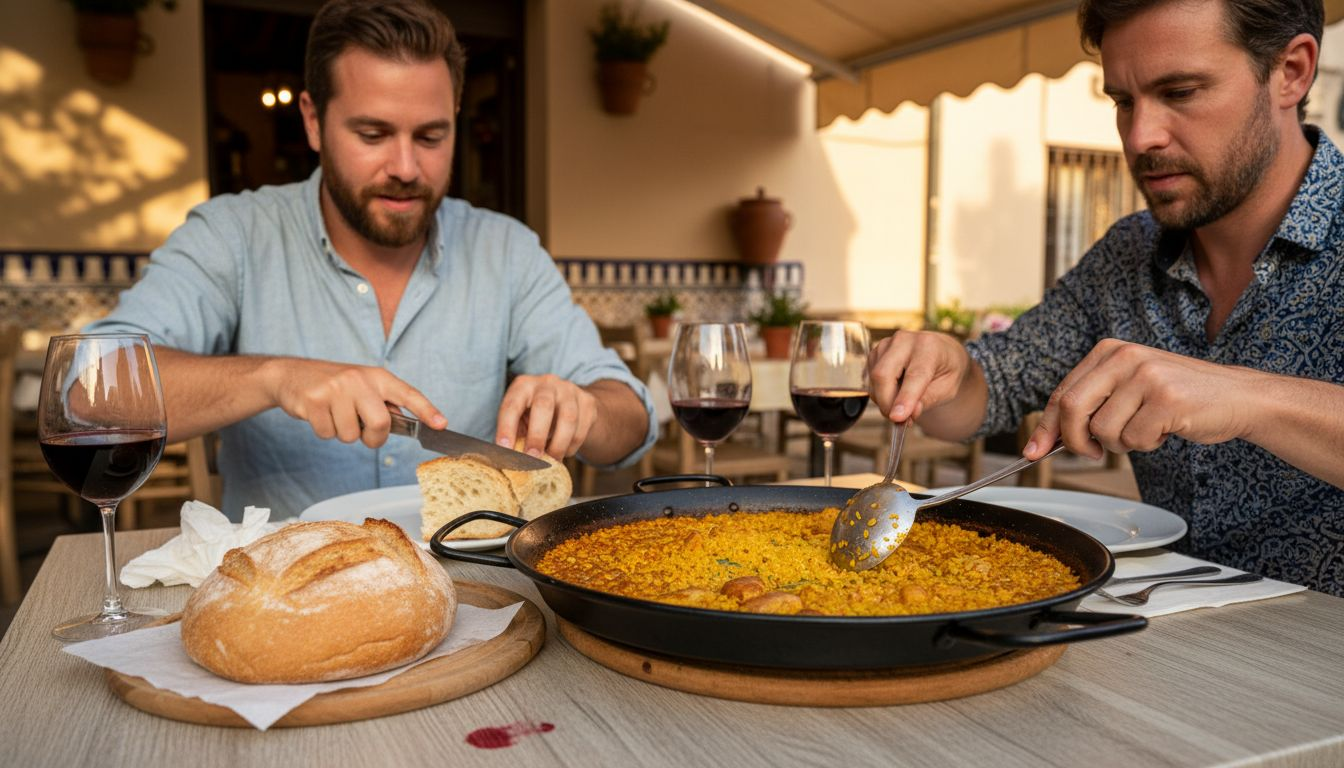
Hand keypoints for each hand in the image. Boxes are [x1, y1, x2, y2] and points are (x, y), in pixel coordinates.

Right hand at [264, 359, 445, 447]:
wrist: (291, 374)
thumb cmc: (334, 385)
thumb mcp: (363, 386)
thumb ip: (383, 403)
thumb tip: (408, 424)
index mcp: (377, 377)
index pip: (408, 394)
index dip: (426, 410)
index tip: (442, 424)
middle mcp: (359, 380)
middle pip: (381, 424)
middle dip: (373, 438)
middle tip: (363, 432)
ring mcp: (336, 389)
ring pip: (351, 435)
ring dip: (343, 433)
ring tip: (334, 414)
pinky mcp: (315, 400)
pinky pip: (327, 434)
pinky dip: (324, 431)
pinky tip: (319, 414)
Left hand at [496, 374, 596, 458]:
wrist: (571, 404)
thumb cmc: (537, 415)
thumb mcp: (522, 420)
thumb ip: (514, 435)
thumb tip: (506, 460)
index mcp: (523, 386)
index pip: (512, 405)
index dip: (506, 428)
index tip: (504, 449)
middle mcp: (547, 383)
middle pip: (543, 407)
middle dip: (537, 436)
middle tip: (532, 458)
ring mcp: (570, 390)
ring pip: (568, 418)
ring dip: (558, 445)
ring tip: (551, 461)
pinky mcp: (588, 402)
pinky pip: (582, 427)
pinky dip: (572, 445)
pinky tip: (564, 452)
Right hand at [868, 330, 973, 421]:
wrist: (941, 351)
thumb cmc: (946, 369)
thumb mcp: (948, 388)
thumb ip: (928, 400)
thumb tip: (908, 414)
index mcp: (929, 346)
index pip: (914, 375)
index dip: (905, 398)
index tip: (897, 418)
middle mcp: (905, 340)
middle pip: (883, 374)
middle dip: (886, 402)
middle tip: (897, 420)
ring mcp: (886, 344)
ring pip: (874, 378)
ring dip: (883, 399)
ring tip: (902, 405)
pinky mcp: (876, 352)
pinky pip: (870, 378)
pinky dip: (879, 392)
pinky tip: (895, 392)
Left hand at [1023, 339, 1255, 459]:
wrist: (1236, 396)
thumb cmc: (1177, 397)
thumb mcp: (1128, 388)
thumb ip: (1090, 405)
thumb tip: (1045, 441)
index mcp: (1108, 351)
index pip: (1061, 393)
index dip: (1045, 427)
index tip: (1034, 452)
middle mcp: (1124, 357)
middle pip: (1071, 409)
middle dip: (1075, 441)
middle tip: (1093, 453)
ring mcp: (1146, 375)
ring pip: (1103, 430)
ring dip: (1122, 443)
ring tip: (1147, 428)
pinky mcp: (1166, 398)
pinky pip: (1134, 439)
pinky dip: (1146, 444)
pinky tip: (1165, 429)